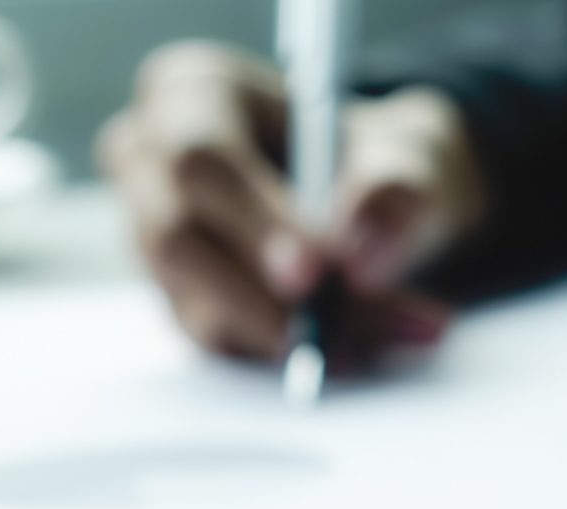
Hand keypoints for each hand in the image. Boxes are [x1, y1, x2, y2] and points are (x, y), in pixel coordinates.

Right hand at [96, 42, 485, 360]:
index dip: (253, 219)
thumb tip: (364, 257)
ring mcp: (155, 238)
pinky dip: (296, 357)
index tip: (316, 271)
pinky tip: (362, 349)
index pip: (199, 158)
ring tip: (389, 333)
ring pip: (198, 306)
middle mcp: (153, 163)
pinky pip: (225, 346)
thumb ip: (397, 192)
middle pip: (175, 240)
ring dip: (294, 336)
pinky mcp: (181, 302)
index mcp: (192, 93)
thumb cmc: (377, 161)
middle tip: (336, 332)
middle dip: (260, 295)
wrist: (382, 208)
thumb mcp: (413, 156)